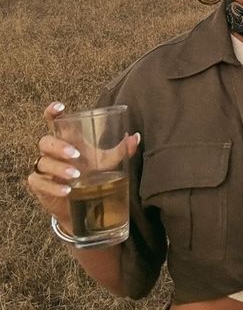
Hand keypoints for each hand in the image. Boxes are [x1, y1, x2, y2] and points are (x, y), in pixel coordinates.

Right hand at [27, 102, 139, 228]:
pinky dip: (53, 186)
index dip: (52, 112)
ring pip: (42, 162)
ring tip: (75, 175)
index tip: (59, 108)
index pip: (54, 121)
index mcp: (67, 139)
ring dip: (58, 168)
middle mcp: (52, 151)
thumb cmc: (91, 172)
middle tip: (75, 154)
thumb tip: (135, 137)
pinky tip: (67, 190)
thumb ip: (120, 150)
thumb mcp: (106, 161)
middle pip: (45, 141)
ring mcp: (44, 167)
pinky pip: (39, 182)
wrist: (82, 201)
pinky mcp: (39, 185)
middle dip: (59, 146)